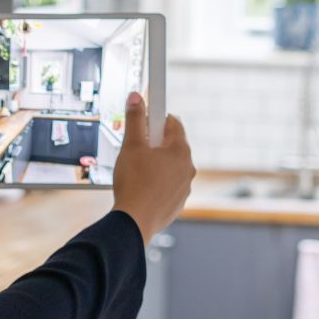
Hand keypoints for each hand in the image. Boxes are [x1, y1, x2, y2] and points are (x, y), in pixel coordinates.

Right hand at [112, 92, 194, 245]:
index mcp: (180, 151)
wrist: (135, 220)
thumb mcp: (131, 146)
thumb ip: (135, 120)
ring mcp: (185, 186)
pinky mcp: (178, 202)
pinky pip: (168, 185)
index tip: (146, 119)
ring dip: (156, 164)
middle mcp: (188, 168)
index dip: (157, 118)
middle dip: (155, 143)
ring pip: (171, 166)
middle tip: (136, 148)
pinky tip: (141, 187)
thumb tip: (136, 98)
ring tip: (136, 171)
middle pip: (172, 145)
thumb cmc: (134, 183)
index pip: (173, 123)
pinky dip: (157, 182)